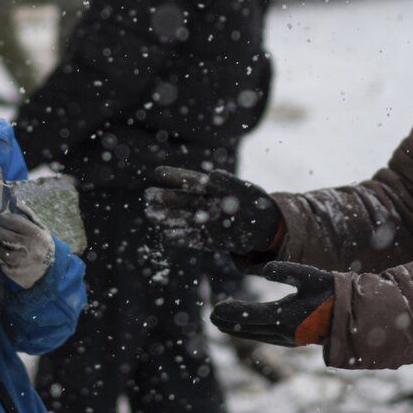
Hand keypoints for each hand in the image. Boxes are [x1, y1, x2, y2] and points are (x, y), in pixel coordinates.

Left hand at [0, 208, 55, 288]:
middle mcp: (26, 246)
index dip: (2, 217)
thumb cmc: (41, 245)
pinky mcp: (11, 270)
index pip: (11, 220)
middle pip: (0, 232)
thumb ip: (27, 214)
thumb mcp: (41, 228)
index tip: (0, 217)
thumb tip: (14, 199)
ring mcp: (18, 260)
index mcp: (34, 233)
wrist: (49, 270)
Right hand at [144, 166, 281, 254]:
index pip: (191, 180)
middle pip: (182, 200)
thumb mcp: (246, 190)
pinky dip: (179, 238)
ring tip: (150, 214)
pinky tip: (166, 236)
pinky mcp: (209, 240)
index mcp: (212, 189)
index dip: (175, 176)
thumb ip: (229, 183)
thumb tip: (212, 175)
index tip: (157, 172)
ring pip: (183, 219)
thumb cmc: (254, 203)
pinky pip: (192, 239)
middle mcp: (205, 204)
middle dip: (165, 198)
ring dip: (167, 217)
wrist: (264, 228)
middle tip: (148, 195)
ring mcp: (205, 222)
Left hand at [210, 261, 333, 347]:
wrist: (348, 315)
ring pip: (255, 335)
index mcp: (286, 316)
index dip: (232, 312)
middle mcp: (284, 332)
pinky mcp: (291, 340)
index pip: (251, 315)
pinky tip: (244, 328)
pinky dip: (250, 332)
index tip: (215, 309)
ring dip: (237, 329)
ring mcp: (287, 339)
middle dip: (229, 323)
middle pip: (249, 329)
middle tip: (211, 316)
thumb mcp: (309, 276)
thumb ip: (286, 270)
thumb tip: (265, 269)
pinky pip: (264, 337)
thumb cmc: (328, 292)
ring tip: (221, 323)